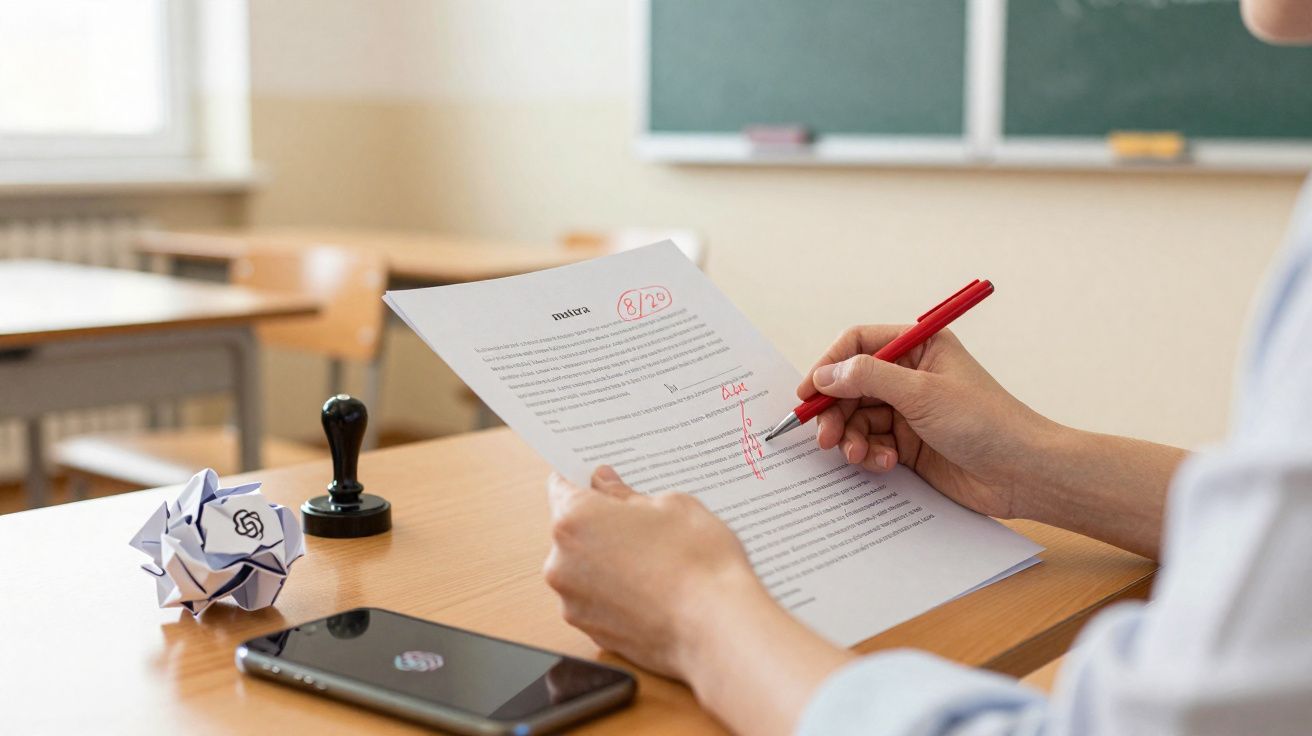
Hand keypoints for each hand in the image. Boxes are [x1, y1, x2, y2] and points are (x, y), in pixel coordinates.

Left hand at [542, 466, 762, 678]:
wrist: (717, 629)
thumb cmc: (698, 562)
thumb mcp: (671, 505)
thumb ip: (627, 495)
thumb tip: (607, 487)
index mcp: (575, 519)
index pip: (561, 486)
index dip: (584, 481)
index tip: (602, 482)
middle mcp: (561, 562)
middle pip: (571, 531)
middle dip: (601, 524)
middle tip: (644, 525)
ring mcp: (572, 601)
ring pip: (583, 567)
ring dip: (607, 560)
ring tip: (655, 562)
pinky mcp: (589, 631)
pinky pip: (595, 599)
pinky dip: (615, 592)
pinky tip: (652, 589)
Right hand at [798, 326, 1053, 518]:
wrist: (1023, 473)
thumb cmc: (987, 423)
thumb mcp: (923, 392)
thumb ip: (869, 377)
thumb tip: (826, 374)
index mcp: (920, 347)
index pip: (860, 344)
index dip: (829, 365)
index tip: (808, 391)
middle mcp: (911, 375)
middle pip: (852, 385)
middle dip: (836, 411)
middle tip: (824, 436)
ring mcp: (910, 411)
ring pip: (858, 418)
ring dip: (851, 437)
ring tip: (857, 455)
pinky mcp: (910, 444)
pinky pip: (873, 443)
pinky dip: (871, 455)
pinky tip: (885, 464)